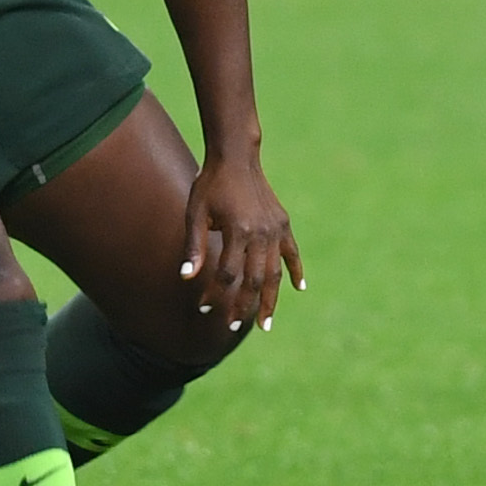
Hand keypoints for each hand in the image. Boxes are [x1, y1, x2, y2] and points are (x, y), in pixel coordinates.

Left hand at [177, 146, 302, 333]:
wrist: (237, 157)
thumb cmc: (210, 185)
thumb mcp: (195, 214)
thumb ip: (194, 247)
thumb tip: (186, 278)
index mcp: (238, 230)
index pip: (227, 274)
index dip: (215, 295)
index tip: (204, 311)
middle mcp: (261, 233)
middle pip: (253, 280)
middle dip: (242, 306)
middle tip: (232, 327)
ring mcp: (275, 229)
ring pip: (274, 273)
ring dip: (269, 300)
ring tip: (265, 323)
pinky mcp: (283, 223)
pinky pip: (292, 252)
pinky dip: (296, 270)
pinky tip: (299, 289)